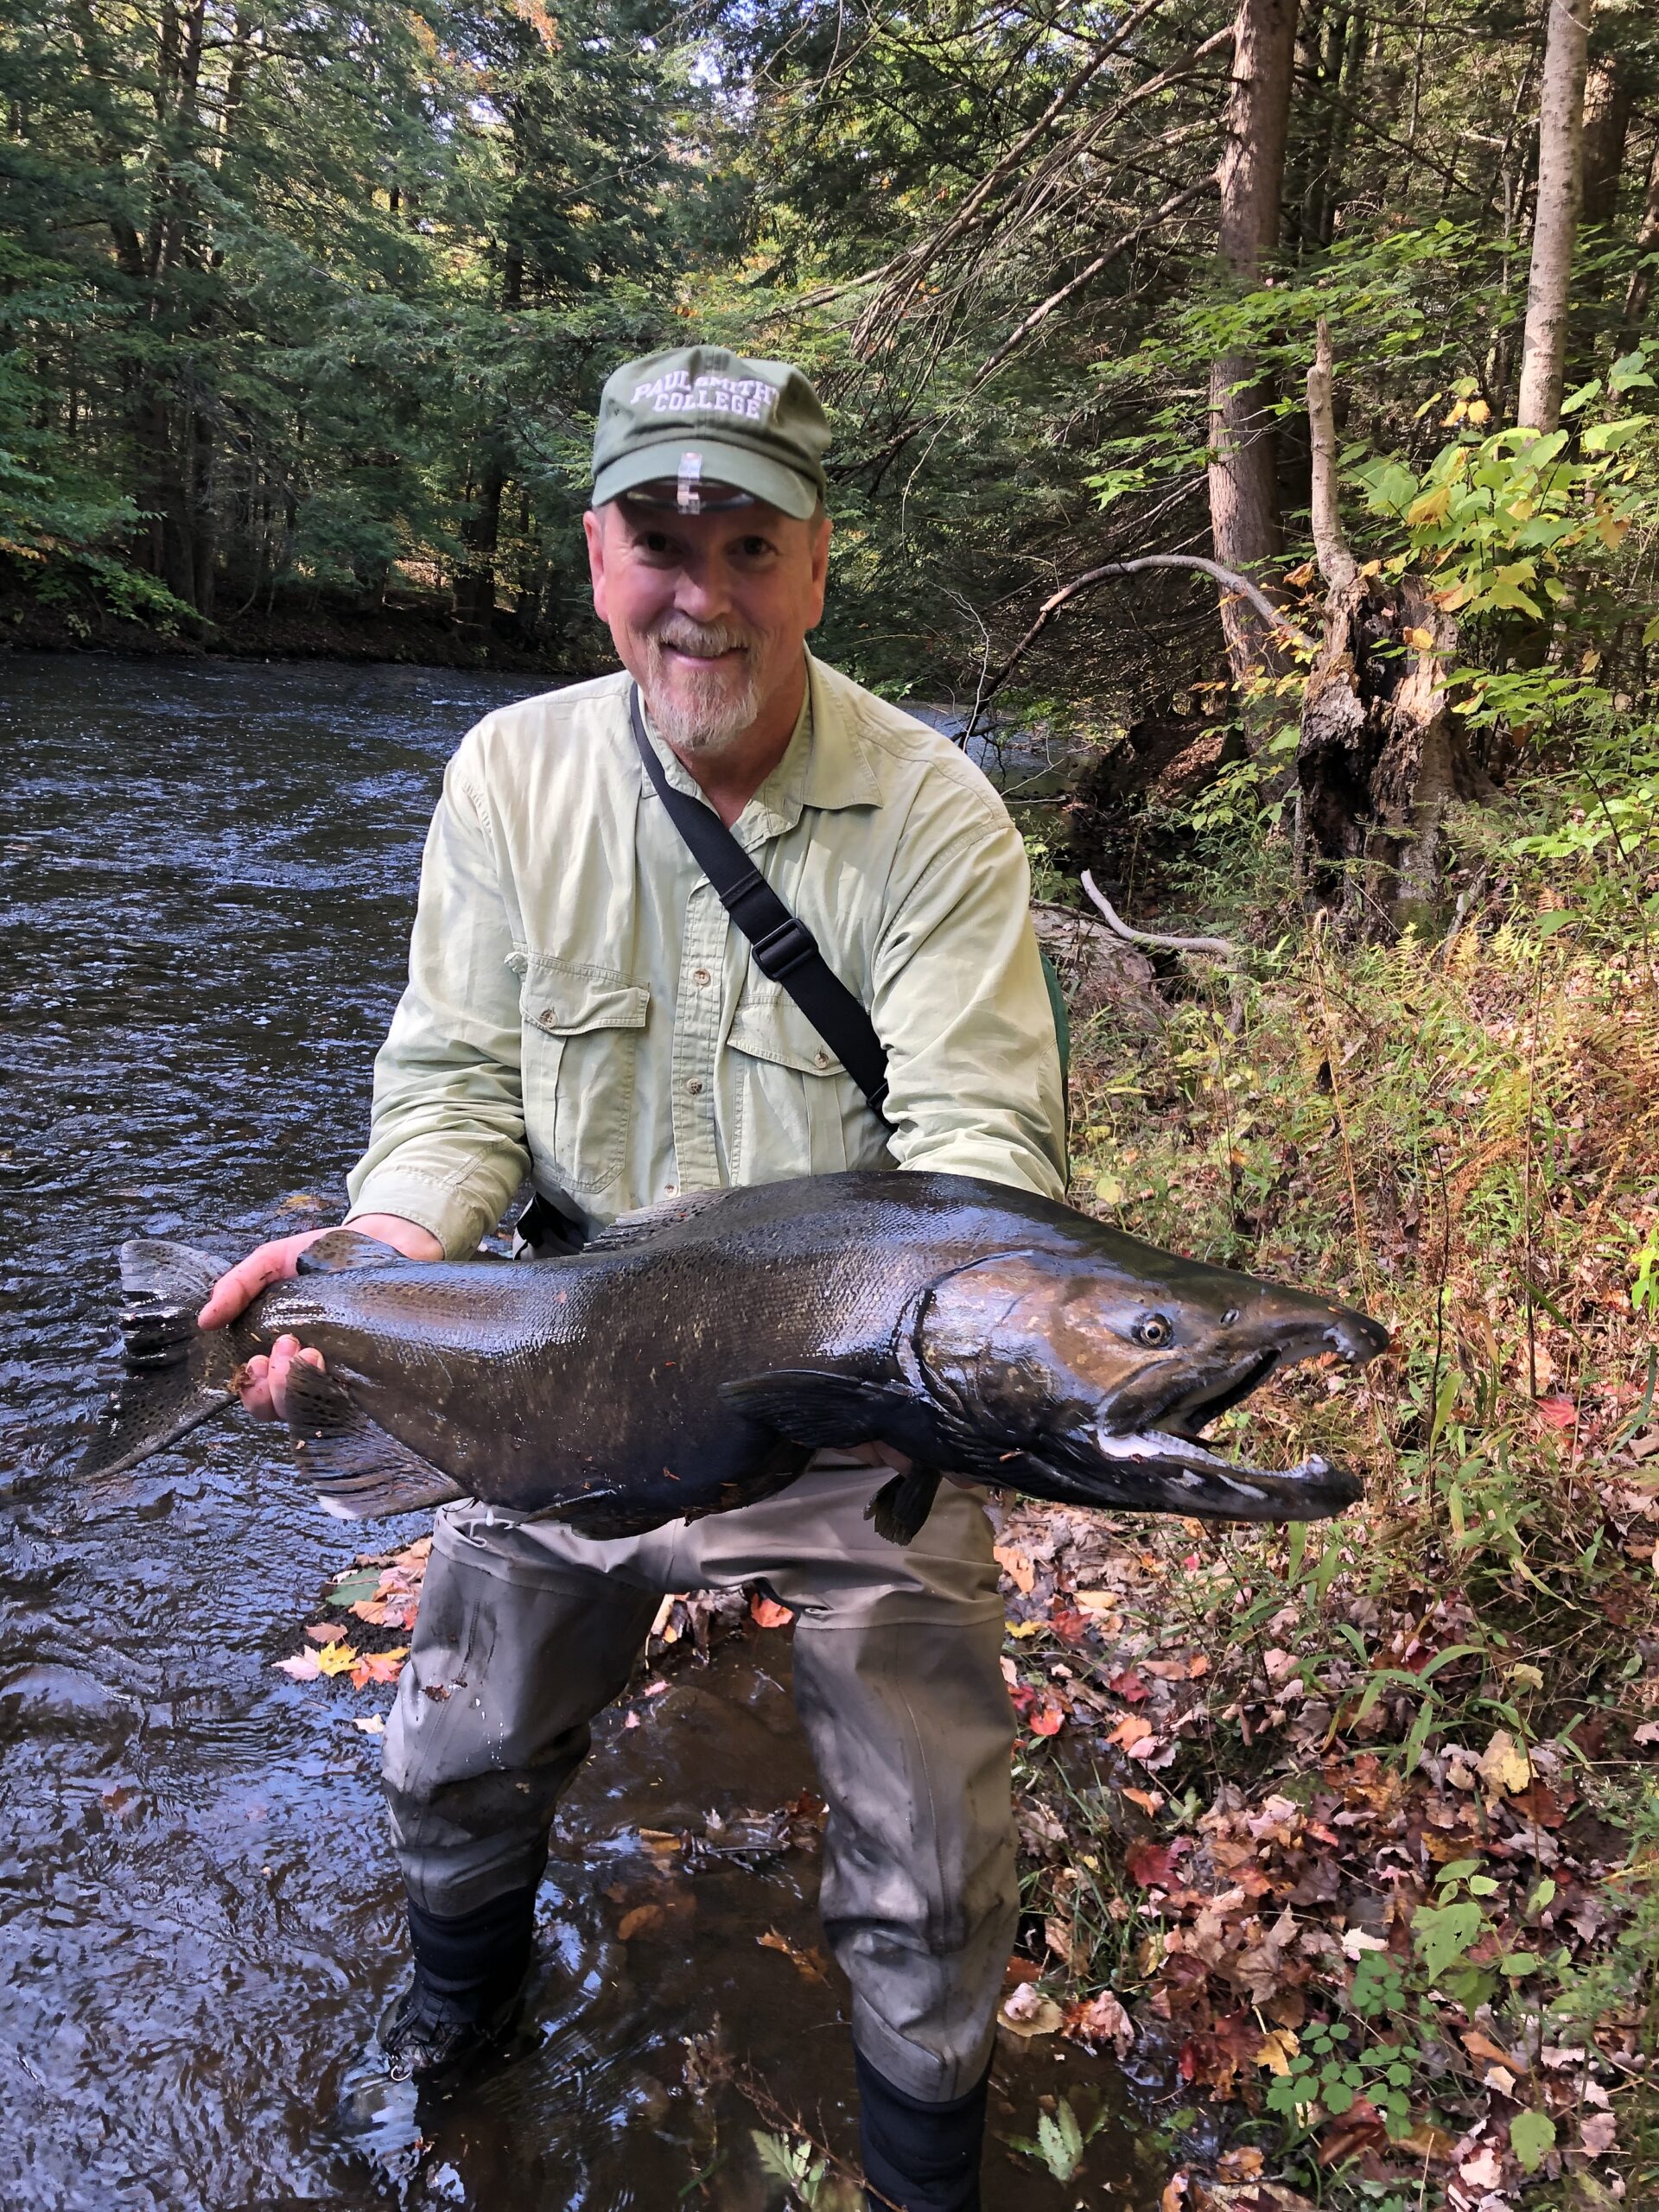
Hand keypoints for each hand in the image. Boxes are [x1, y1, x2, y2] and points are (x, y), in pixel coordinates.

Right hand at [198, 1212, 442, 1421]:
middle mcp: (306, 1370)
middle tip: (290, 1345)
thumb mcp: (272, 1261)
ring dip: (303, 1387)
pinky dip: (340, 1392)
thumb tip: (205, 1321)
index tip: (255, 1362)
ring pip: (314, 1410)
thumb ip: (238, 1286)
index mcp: (276, 1352)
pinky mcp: (373, 1373)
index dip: (251, 1389)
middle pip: (281, 1409)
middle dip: (277, 1386)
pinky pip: (354, 1402)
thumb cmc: (320, 1255)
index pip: (257, 1392)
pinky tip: (339, 1369)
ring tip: (314, 1352)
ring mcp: (341, 1374)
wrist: (379, 1239)